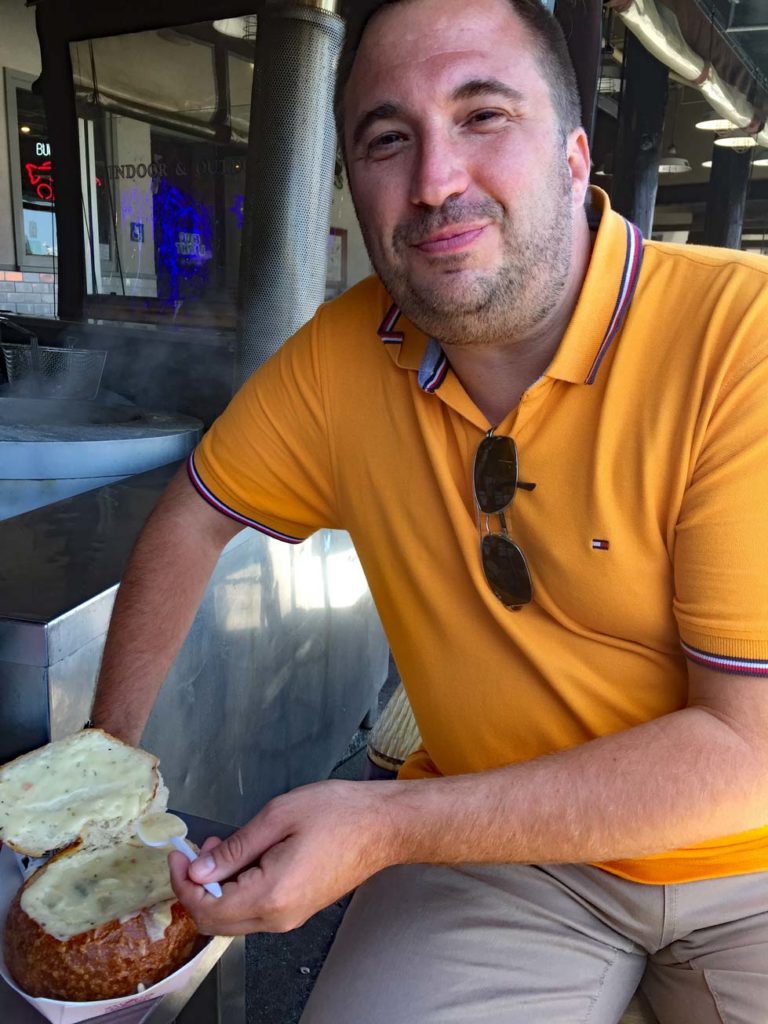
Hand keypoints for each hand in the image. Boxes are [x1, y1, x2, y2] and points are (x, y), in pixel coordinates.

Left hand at [168, 779, 400, 935]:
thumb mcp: (278, 816)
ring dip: (217, 887)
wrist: (383, 826)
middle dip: (196, 887)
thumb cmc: (337, 813)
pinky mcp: (298, 910)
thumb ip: (235, 847)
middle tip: (197, 849)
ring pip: (234, 918)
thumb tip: (197, 871)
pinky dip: (238, 889)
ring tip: (223, 845)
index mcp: (270, 895)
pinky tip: (245, 856)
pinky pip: (254, 911)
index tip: (177, 853)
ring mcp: (290, 918)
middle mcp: (278, 918)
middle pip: (215, 922)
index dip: (182, 882)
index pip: (206, 907)